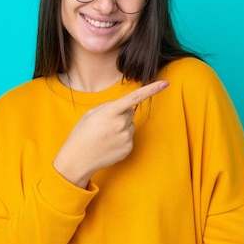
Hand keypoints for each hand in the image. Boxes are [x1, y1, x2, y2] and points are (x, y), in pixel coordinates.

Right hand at [53, 80, 168, 187]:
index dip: (152, 89)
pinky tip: (108, 144)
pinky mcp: (128, 148)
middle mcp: (121, 124)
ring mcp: (126, 137)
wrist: (78, 159)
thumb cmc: (82, 134)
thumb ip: (108, 106)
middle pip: (130, 112)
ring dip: (121, 127)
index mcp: (110, 111)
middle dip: (122, 115)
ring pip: (130, 125)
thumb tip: (122, 107)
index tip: (165, 83)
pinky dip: (121, 139)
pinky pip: (129, 138)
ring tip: (105, 136)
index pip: (135, 97)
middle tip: (106, 124)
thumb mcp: (90, 114)